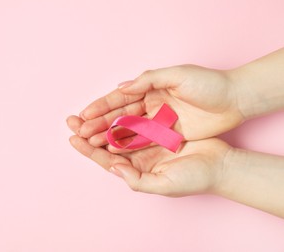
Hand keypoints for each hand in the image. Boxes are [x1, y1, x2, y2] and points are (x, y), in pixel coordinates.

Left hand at [68, 116, 230, 195]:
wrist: (220, 165)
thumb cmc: (194, 178)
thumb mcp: (165, 184)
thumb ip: (138, 180)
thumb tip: (114, 168)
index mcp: (136, 170)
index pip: (106, 159)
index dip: (88, 149)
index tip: (72, 138)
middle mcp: (138, 156)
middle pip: (108, 142)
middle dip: (89, 131)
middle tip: (71, 120)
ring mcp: (148, 141)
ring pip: (119, 129)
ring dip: (102, 121)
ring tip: (85, 113)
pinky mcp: (159, 128)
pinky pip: (136, 120)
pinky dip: (124, 114)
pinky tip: (113, 107)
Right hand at [77, 65, 244, 148]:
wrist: (234, 100)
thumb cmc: (207, 84)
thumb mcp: (178, 75)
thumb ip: (149, 80)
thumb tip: (122, 86)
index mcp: (150, 88)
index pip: (119, 99)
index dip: (100, 107)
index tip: (82, 114)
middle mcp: (150, 105)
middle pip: (118, 116)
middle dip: (98, 123)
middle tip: (78, 131)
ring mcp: (157, 121)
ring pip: (127, 130)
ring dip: (108, 135)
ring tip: (89, 142)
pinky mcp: (167, 134)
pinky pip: (142, 140)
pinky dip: (127, 144)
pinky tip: (112, 149)